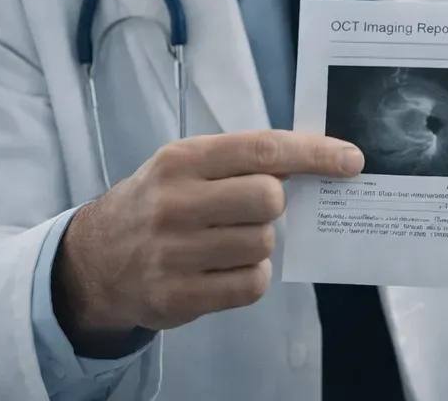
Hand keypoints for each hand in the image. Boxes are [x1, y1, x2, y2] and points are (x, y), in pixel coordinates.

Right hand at [53, 130, 363, 353]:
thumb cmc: (158, 202)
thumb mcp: (187, 167)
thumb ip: (241, 161)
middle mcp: (174, 202)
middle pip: (269, 199)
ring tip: (228, 241)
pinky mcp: (177, 297)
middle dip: (274, 205)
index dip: (315, 153)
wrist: (96, 260)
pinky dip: (251, 277)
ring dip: (258, 244)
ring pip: (262, 245)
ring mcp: (173, 253)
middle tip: (252, 210)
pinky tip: (225, 269)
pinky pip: (251, 285)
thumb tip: (315, 163)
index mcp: (182, 160)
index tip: (352, 160)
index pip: (263, 150)